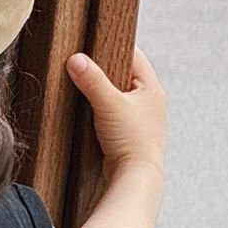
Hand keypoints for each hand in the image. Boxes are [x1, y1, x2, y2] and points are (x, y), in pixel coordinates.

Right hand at [67, 46, 166, 175]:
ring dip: (106, 97)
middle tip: (87, 70)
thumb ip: (92, 81)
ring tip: (89, 95)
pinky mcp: (133, 137)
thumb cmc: (131, 142)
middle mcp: (152, 102)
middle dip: (107, 74)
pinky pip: (118, 117)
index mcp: (153, 88)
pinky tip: (94, 119)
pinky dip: (106, 115)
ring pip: (121, 98)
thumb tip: (74, 59)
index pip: (134, 55)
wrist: (136, 179)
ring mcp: (143, 121)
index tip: (93, 47)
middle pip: (126, 76)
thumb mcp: (108, 105)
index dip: (113, 49)